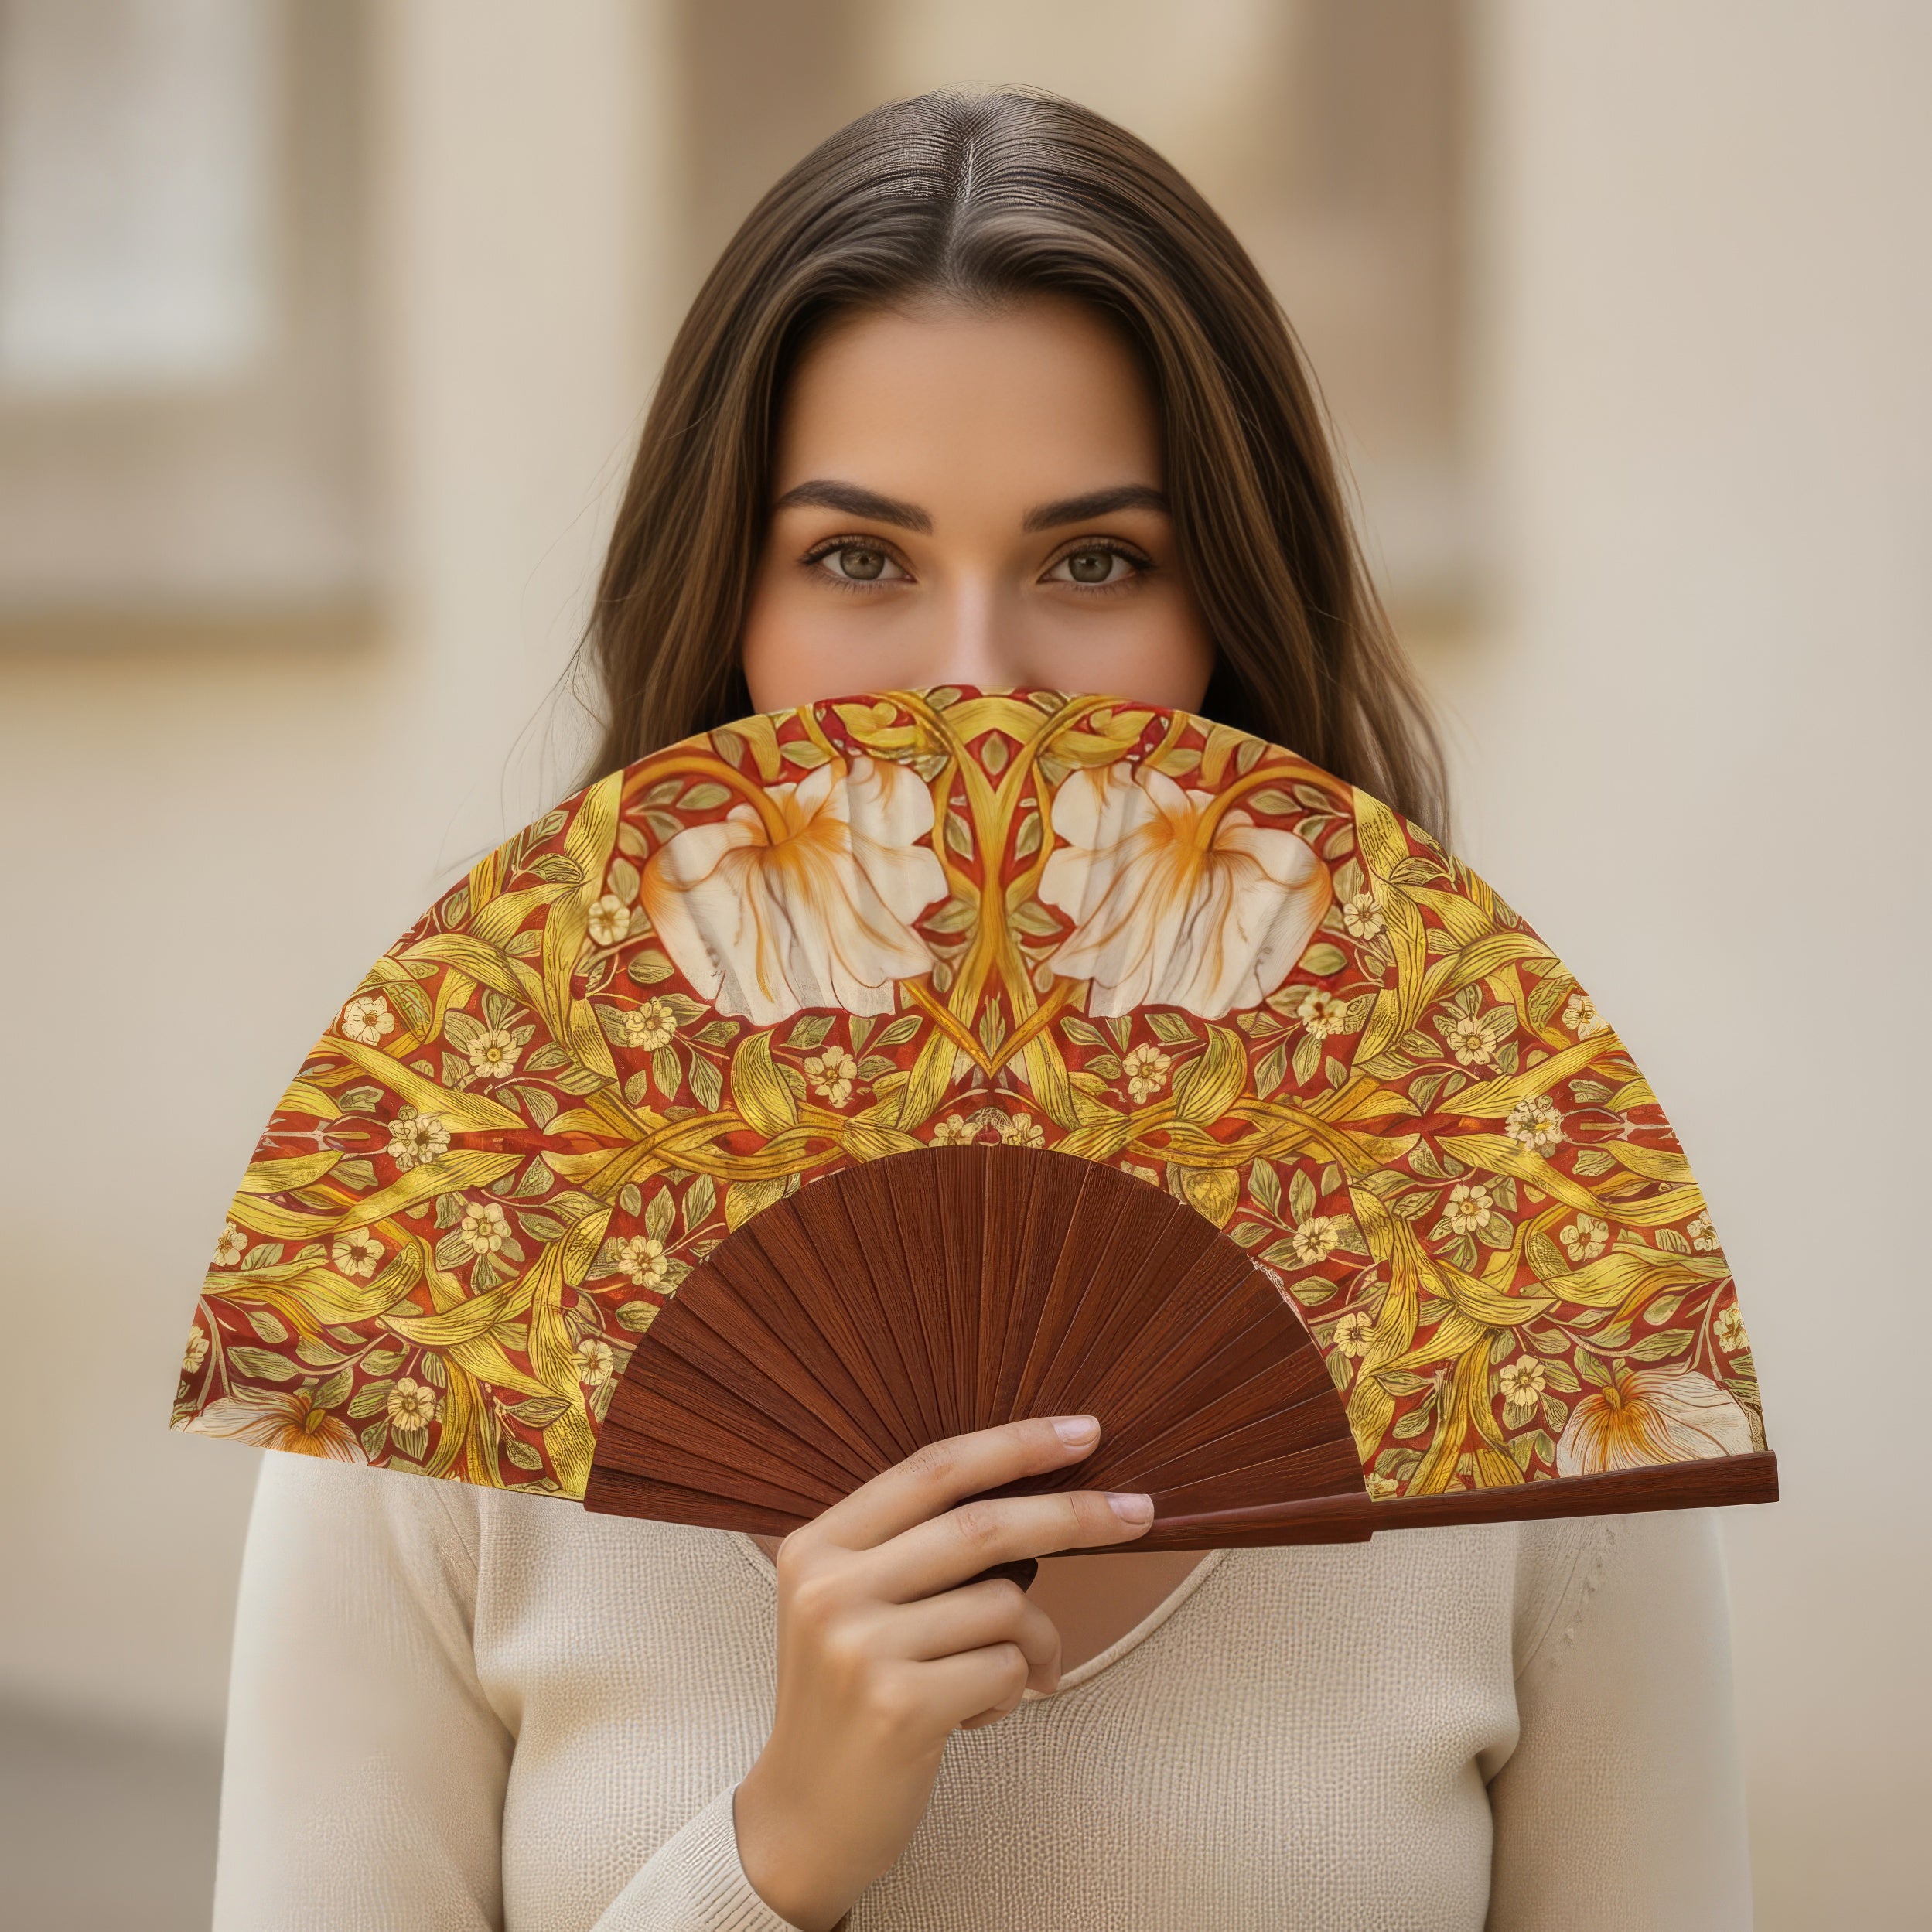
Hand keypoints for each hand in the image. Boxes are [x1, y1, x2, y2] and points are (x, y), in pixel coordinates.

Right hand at [732, 1415, 1152, 1930]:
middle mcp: (830, 1588)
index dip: (1014, 1444)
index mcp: (819, 1545)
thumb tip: (1042, 1499)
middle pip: (980, 1526)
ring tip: (1011, 1675)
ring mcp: (860, 1648)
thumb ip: (917, 1549)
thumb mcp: (855, 1605)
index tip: (1083, 1431)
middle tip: (1139, 1511)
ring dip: (1036, 1640)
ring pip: (1004, 1605)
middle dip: (1072, 1514)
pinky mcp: (898, 1707)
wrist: (802, 1819)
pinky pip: (1006, 1669)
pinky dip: (1014, 1690)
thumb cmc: (852, 1700)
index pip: (933, 1470)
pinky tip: (976, 1716)